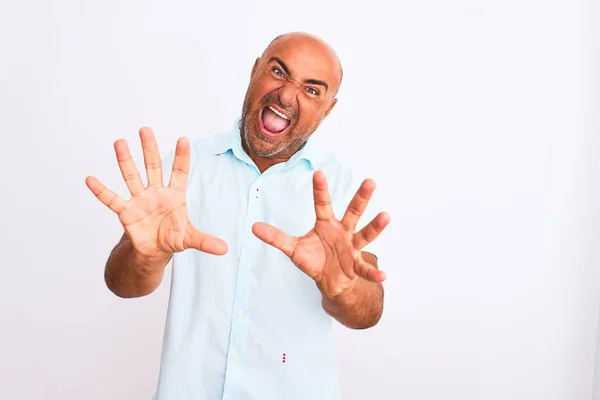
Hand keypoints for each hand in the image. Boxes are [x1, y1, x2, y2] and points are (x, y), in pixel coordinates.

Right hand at [85, 127, 227, 260]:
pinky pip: (112, 200)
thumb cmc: (173, 238)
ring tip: (119, 142)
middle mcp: (156, 193)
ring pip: (132, 176)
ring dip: (125, 160)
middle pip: (153, 166)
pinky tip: (90, 179)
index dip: (181, 157)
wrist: (154, 251)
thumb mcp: (190, 239)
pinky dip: (101, 191)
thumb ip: (206, 241)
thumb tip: (225, 249)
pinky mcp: (126, 213)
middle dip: (149, 148)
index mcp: (175, 195)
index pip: (179, 172)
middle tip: (145, 129)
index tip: (184, 139)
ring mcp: (140, 200)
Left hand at [252, 171, 389, 297]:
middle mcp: (343, 231)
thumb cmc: (314, 260)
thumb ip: (276, 238)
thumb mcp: (293, 249)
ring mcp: (352, 247)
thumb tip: (253, 227)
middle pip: (353, 211)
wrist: (330, 282)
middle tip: (370, 181)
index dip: (320, 190)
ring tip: (386, 216)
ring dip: (375, 226)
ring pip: (365, 234)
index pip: (322, 204)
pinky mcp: (356, 265)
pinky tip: (383, 275)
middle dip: (361, 197)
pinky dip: (374, 272)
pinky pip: (366, 269)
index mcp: (326, 224)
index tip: (318, 173)